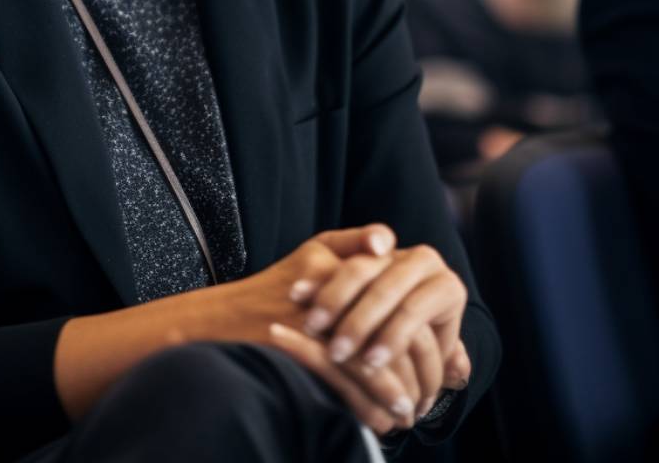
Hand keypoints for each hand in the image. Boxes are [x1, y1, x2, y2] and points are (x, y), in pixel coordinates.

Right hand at [220, 223, 432, 432]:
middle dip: (413, 371)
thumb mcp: (317, 249)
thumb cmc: (282, 282)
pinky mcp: (296, 354)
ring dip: (393, 393)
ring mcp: (309, 326)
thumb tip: (391, 243)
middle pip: (384, 336)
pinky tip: (380, 418)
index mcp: (333, 265)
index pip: (391, 301)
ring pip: (368, 365)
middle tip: (426, 394)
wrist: (227, 317)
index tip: (430, 352)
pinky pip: (343, 385)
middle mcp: (323, 294)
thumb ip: (356, 240)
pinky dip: (367, 406)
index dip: (415, 331)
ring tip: (408, 410)